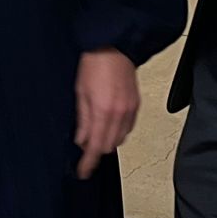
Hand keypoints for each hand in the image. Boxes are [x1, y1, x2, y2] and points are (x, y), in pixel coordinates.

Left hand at [73, 48, 139, 179]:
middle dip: (96, 150)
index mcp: (103, 111)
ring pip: (120, 139)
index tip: (83, 171)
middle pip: (109, 146)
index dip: (88, 163)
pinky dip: (118, 132)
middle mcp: (119, 113)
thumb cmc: (95, 63)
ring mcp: (130, 110)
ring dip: (107, 141)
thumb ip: (82, 120)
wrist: (114, 46)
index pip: (95, 147)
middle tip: (85, 148)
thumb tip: (81, 139)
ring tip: (96, 135)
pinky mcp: (136, 105)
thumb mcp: (80, 92)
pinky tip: (110, 126)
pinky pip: (129, 128)